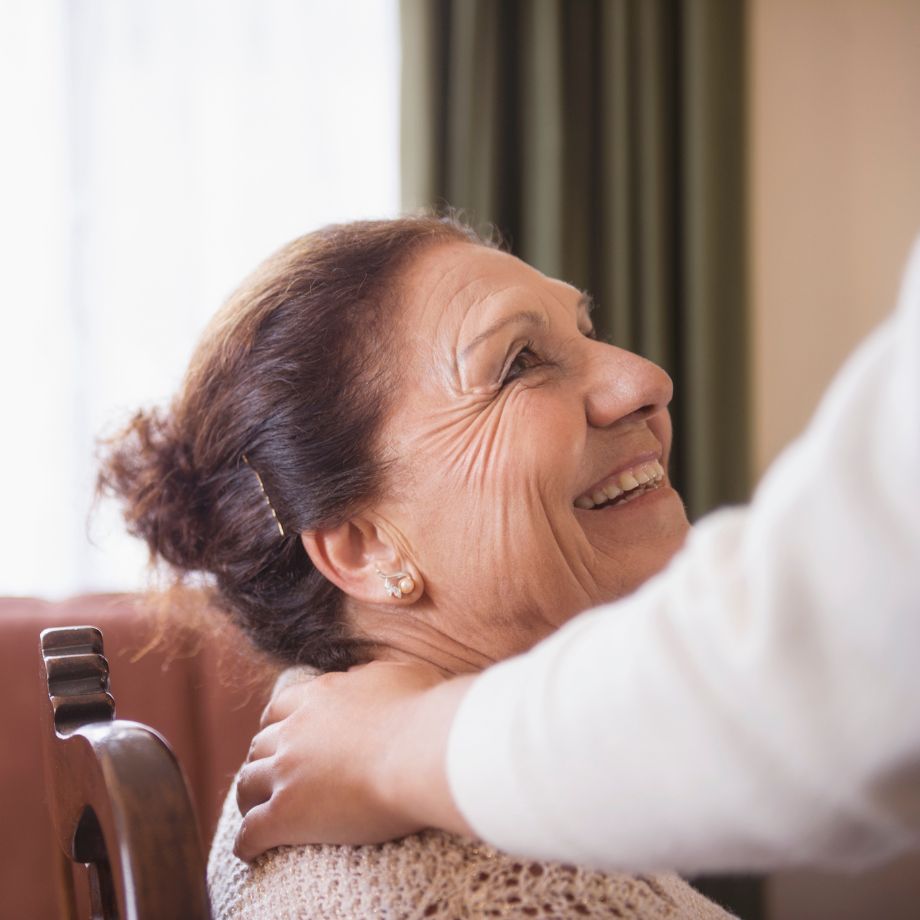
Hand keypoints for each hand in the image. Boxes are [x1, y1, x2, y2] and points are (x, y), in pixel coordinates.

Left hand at [233, 660, 472, 860]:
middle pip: (260, 745)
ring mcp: (287, 771)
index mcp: (319, 696)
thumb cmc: (422, 713)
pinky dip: (246, 843)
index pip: (281, 708)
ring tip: (253, 811)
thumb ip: (370, 675)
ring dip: (247, 798)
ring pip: (247, 784)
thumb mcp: (398, 675)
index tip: (280, 736)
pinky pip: (251, 832)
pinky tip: (249, 852)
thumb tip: (358, 675)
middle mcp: (295, 730)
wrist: (422, 751)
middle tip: (270, 776)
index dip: (277, 724)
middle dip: (261, 760)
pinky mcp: (287, 813)